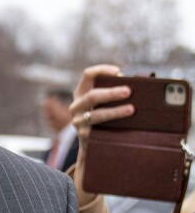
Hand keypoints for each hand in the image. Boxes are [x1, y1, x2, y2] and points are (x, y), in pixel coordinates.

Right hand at [69, 64, 132, 202]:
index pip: (87, 75)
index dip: (102, 70)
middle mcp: (76, 106)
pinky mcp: (85, 135)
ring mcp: (79, 122)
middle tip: (129, 92)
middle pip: (92, 96)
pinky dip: (113, 126)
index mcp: (81, 93)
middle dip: (111, 93)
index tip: (119, 71)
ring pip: (97, 115)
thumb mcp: (103, 101)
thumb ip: (113, 90)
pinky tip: (126, 126)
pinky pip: (99, 130)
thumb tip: (136, 83)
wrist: (93, 142)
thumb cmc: (103, 115)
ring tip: (132, 109)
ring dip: (115, 111)